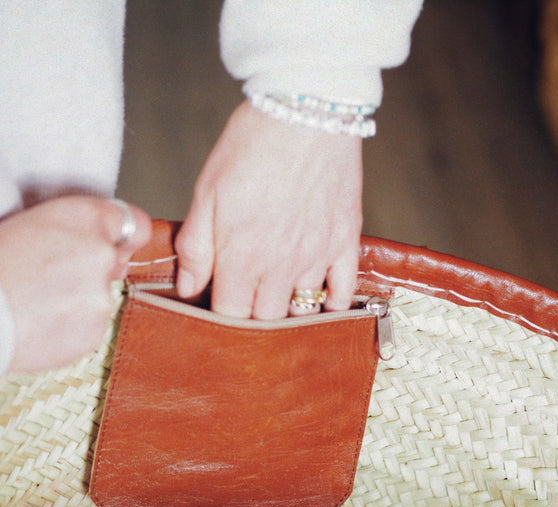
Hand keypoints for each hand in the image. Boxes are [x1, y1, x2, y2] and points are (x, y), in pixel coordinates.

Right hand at [0, 196, 150, 372]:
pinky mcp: (95, 332)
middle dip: (91, 269)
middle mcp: (101, 253)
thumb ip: (75, 230)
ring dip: (78, 300)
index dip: (121, 236)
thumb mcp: (29, 223)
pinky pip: (89, 327)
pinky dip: (70, 327)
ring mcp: (101, 296)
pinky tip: (39, 321)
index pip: (134, 223)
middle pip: (114, 263)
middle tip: (50, 276)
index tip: (116, 243)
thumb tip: (101, 247)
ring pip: (99, 297)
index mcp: (85, 217)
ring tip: (36, 301)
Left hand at [175, 101, 362, 318]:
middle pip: (266, 320)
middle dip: (252, 321)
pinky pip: (344, 291)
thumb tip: (187, 288)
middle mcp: (281, 266)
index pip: (230, 315)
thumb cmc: (252, 145)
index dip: (220, 319)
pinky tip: (319, 300)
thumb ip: (195, 247)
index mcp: (243, 256)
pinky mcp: (345, 241)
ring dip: (288, 313)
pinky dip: (331, 304)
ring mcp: (317, 256)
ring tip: (277, 301)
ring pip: (303, 311)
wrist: (305, 109)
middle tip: (245, 305)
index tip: (217, 309)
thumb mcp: (207, 192)